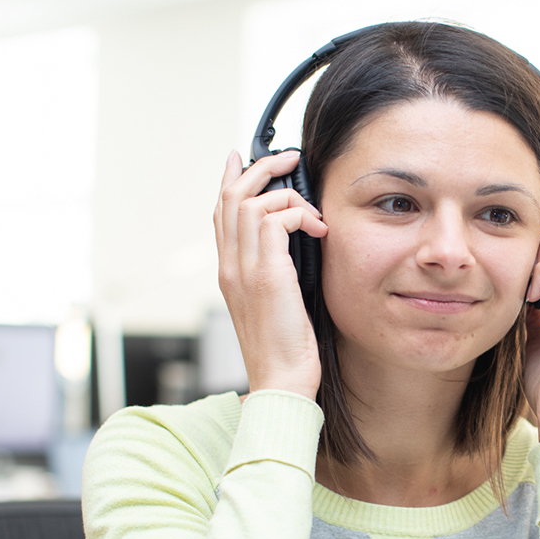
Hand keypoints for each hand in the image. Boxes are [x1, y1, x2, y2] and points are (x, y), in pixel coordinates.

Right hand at [214, 150, 328, 398]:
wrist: (282, 380)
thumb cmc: (287, 347)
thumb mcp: (279, 299)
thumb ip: (278, 268)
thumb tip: (298, 239)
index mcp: (229, 271)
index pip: (220, 212)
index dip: (230, 180)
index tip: (241, 158)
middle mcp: (230, 265)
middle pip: (232, 196)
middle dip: (260, 168)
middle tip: (289, 158)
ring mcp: (244, 269)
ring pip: (251, 201)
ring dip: (287, 193)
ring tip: (313, 211)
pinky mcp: (266, 273)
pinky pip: (275, 218)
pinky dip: (300, 214)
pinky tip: (319, 230)